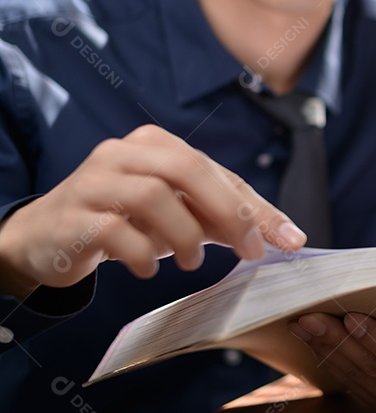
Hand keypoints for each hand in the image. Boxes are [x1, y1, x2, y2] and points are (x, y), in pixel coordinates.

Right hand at [0, 124, 304, 297]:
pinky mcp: (74, 217)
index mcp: (155, 143)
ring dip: (184, 236)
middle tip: (248, 251)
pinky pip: (116, 231)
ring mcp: (94, 182)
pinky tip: (148, 269)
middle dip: (228, 211)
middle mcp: (123, 153)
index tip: (292, 240)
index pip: (218, 171)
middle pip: (187, 168)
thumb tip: (285, 236)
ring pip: (153, 196)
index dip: (257, 207)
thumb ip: (224, 218)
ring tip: (192, 262)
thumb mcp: (178, 213)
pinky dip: (143, 255)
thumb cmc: (124, 220)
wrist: (46, 237)